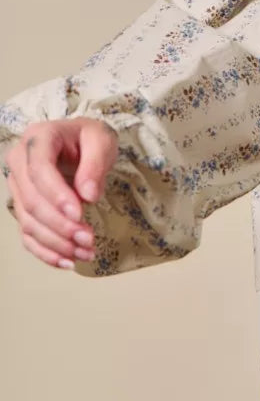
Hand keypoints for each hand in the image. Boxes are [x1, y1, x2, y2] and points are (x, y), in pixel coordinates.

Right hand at [3, 118, 117, 269]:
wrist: (79, 142)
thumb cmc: (90, 138)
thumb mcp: (101, 140)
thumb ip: (95, 163)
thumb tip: (88, 195)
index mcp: (38, 139)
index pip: (39, 170)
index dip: (57, 195)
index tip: (79, 215)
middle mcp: (19, 162)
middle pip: (32, 201)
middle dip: (60, 225)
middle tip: (88, 239)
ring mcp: (17, 186)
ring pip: (28, 222)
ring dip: (56, 243)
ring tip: (85, 252)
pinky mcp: (22, 207)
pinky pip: (27, 234)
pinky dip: (45, 252)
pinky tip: (67, 262)